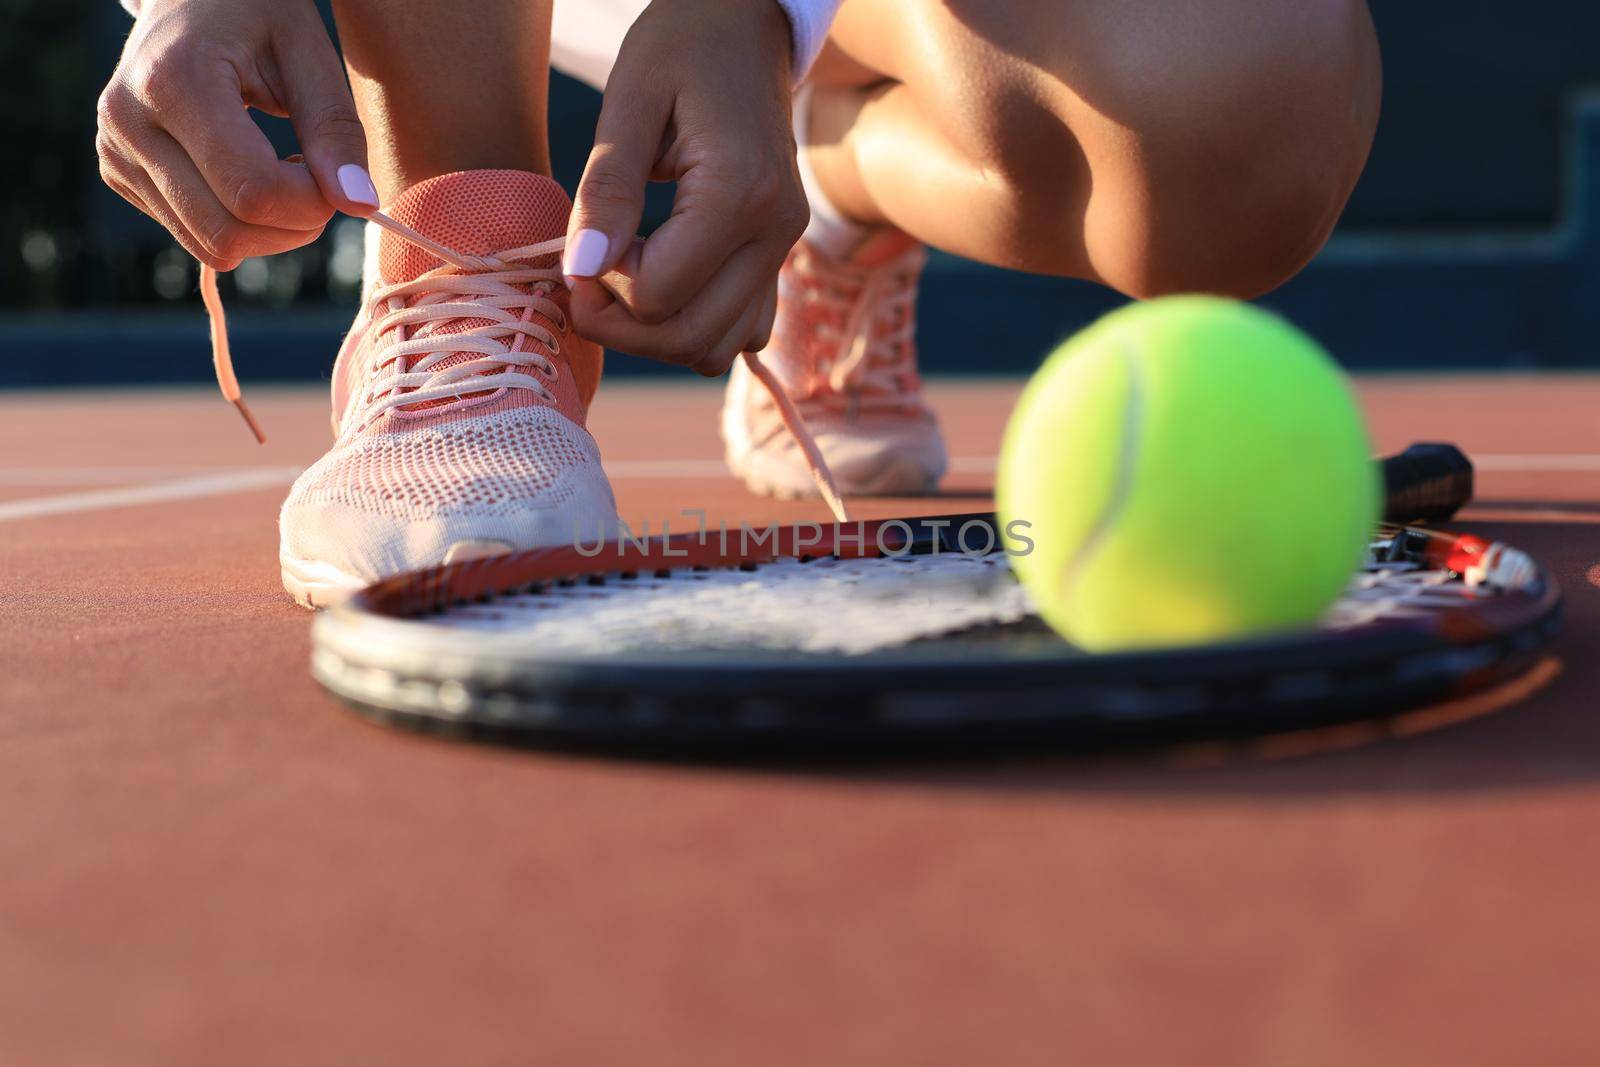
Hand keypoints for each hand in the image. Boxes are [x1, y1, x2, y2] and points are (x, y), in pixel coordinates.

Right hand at [96, 0, 376, 270]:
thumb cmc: (255, 13)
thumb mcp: (308, 52)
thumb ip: (335, 129)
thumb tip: (360, 206)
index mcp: (172, 81)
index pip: (252, 191)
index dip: (311, 204)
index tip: (336, 177)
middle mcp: (128, 122)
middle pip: (228, 232)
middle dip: (293, 226)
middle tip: (319, 182)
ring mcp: (115, 152)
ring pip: (212, 246)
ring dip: (270, 232)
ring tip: (286, 174)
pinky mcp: (119, 174)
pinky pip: (196, 236)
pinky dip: (240, 225)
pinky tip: (251, 176)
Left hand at [564, 0, 809, 375]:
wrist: (747, 26)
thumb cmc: (681, 46)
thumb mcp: (629, 102)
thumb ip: (606, 190)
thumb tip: (581, 271)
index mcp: (739, 193)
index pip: (659, 296)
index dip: (603, 285)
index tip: (581, 241)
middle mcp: (775, 232)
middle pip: (690, 338)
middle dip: (621, 326)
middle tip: (585, 276)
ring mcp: (784, 250)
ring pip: (717, 348)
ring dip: (656, 335)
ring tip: (623, 278)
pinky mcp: (779, 257)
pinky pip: (742, 330)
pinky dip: (694, 326)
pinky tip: (660, 282)